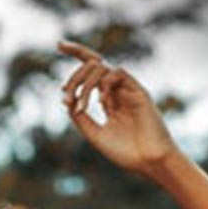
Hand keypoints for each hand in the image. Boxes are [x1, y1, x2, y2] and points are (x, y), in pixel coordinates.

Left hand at [57, 39, 178, 176]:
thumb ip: (80, 118)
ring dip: (85, 84)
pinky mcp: (139, 91)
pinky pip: (118, 73)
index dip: (76, 53)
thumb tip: (67, 99)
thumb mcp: (95, 135)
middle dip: (74, 76)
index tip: (59, 45)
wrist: (149, 163)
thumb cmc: (126, 153)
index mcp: (109, 101)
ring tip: (82, 105)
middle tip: (65, 93)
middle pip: (93, 65)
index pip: (91, 71)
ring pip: (102, 68)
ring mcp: (128, 91)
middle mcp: (118, 92)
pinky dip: (104, 83)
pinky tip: (101, 101)